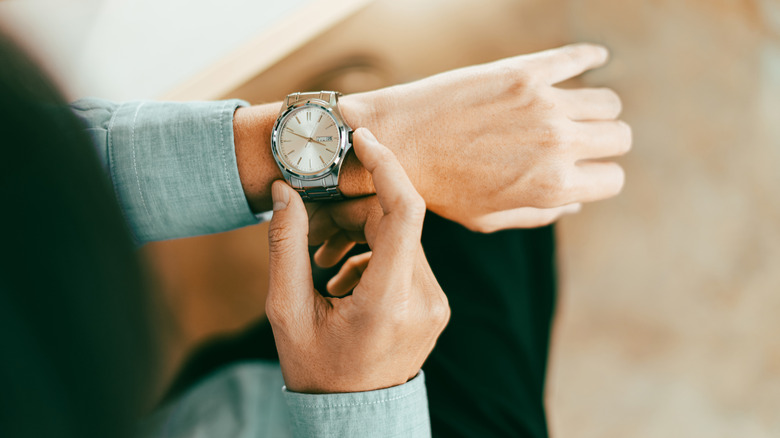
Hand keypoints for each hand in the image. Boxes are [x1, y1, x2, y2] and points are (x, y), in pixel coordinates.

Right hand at [265, 128, 449, 393]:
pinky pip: (407, 256)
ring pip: (401, 236)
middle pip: (395, 220)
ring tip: (322, 265)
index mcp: (387, 303)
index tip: (362, 140)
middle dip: (350, 210)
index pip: (403, 214)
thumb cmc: (316, 368)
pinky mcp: (434, 303)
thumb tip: (286, 191)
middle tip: (311, 226)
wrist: (353, 416)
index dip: (386, 167)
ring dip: (360, 233)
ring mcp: (434, 303)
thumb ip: (286, 246)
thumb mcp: (286, 311)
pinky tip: (343, 281)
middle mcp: (423, 300)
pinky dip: (373, 253)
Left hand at [341, 43, 630, 231]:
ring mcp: (543, 104)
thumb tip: (576, 199)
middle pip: (619, 136)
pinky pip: (577, 57)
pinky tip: (593, 59)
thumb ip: (539, 213)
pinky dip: (591, 57)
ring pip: (606, 101)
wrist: (396, 141)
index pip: (612, 179)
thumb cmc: (437, 188)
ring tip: (573, 109)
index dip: (599, 176)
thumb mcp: (488, 218)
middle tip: (581, 139)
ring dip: (595, 108)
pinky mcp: (524, 71)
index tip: (583, 168)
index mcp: (554, 187)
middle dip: (604, 142)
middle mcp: (558, 145)